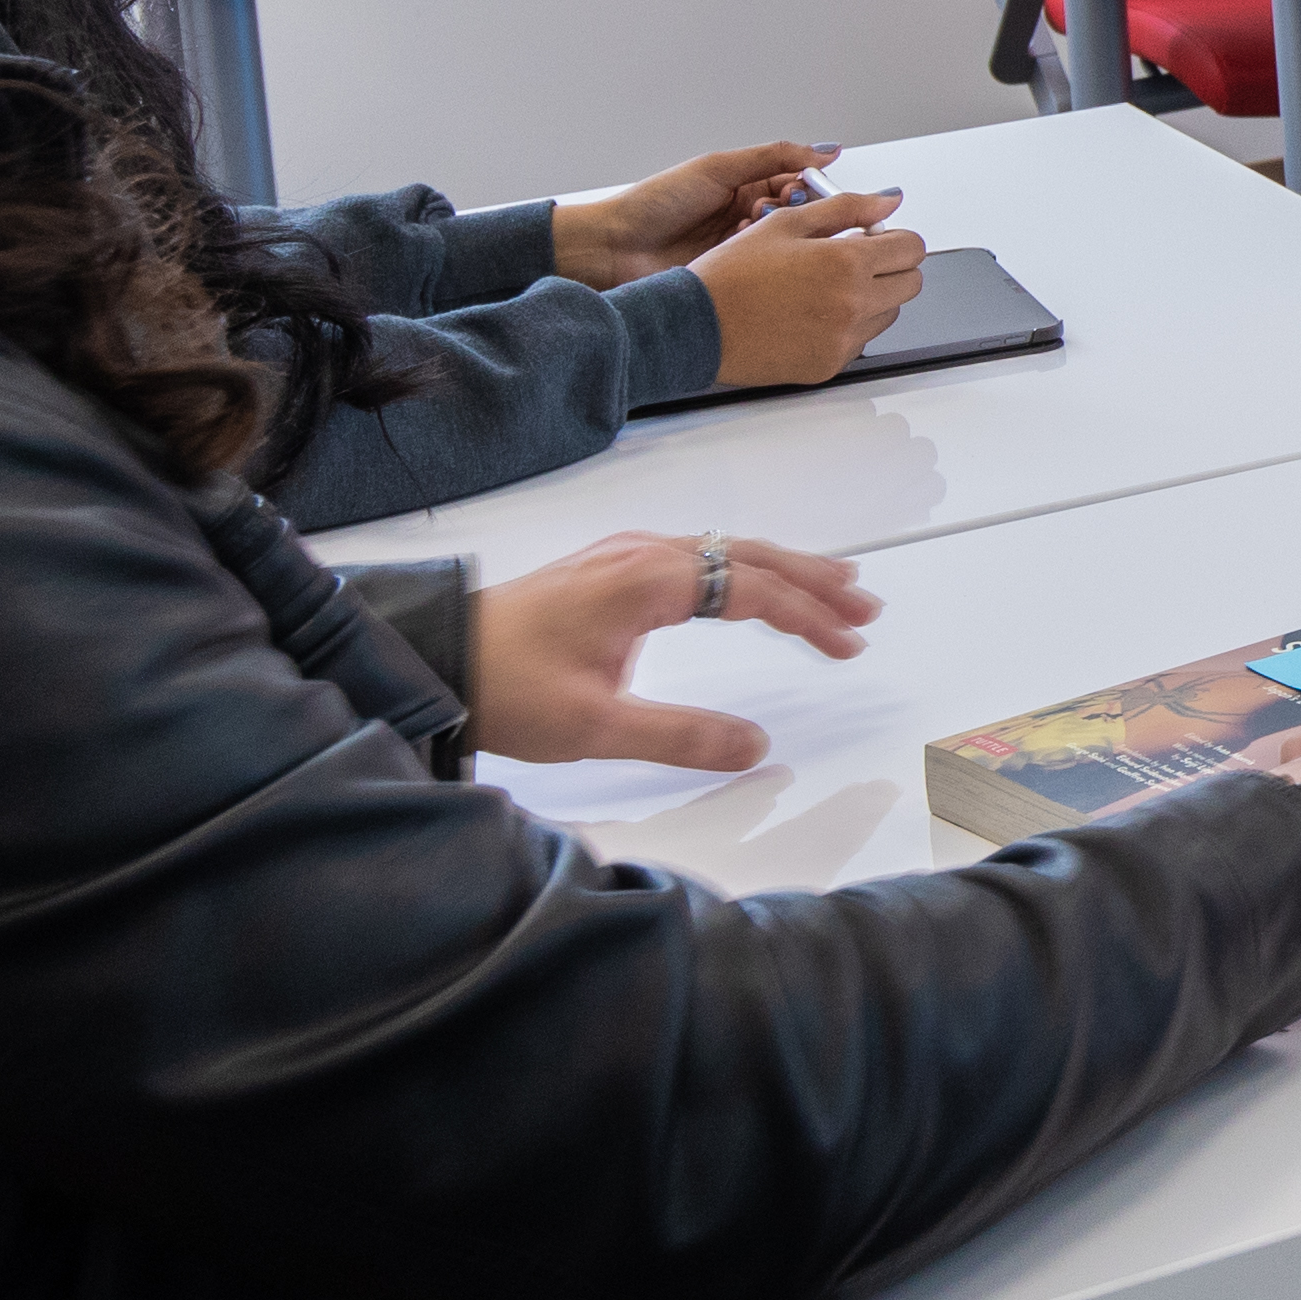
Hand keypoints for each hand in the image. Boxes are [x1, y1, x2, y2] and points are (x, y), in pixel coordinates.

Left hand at [465, 532, 875, 769]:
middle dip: (815, 580)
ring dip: (782, 571)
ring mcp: (623, 556)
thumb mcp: (596, 727)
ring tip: (833, 588)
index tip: (851, 645)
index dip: (809, 617)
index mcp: (648, 579)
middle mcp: (642, 553)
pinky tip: (748, 588)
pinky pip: (696, 557)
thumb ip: (680, 736)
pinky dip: (741, 571)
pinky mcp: (607, 570)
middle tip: (867, 606)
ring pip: (723, 551)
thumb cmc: (506, 688)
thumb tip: (756, 748)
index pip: (753, 588)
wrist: (434, 661)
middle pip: (750, 555)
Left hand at [556, 138, 828, 283]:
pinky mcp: (733, 274)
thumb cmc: (655, 204)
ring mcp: (739, 247)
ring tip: (748, 226)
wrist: (615, 248)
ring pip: (782, 240)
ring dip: (771, 231)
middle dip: (791, 209)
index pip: (795, 182)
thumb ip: (774, 157)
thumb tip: (822, 151)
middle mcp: (744, 215)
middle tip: (771, 208)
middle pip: (794, 213)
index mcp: (743, 185)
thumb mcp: (718, 168)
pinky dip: (759, 257)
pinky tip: (743, 251)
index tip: (804, 189)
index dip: (806, 185)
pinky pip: (763, 266)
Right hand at [697, 183, 926, 388]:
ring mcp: (842, 340)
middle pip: (910, 283)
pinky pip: (859, 342)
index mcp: (846, 262)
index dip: (895, 238)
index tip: (876, 237)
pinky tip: (811, 313)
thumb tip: (885, 202)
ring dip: (871, 298)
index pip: (912, 248)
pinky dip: (848, 326)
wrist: (694, 325)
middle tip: (853, 260)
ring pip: (888, 314)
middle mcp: (852, 304)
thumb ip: (845, 207)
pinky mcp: (828, 366)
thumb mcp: (786, 222)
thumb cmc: (731, 274)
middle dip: (890, 267)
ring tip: (826, 287)